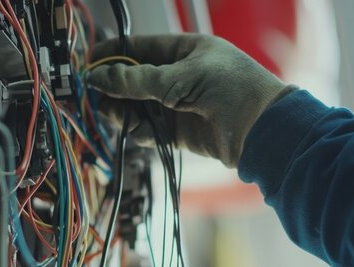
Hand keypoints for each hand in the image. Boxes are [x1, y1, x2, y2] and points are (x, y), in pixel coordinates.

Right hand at [87, 34, 294, 167]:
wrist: (263, 130)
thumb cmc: (232, 89)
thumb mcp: (180, 78)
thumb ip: (137, 80)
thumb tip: (100, 76)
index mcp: (184, 50)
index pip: (140, 48)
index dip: (113, 54)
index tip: (90, 63)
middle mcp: (179, 76)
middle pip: (134, 80)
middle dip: (114, 88)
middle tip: (96, 96)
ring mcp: (179, 104)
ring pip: (139, 107)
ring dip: (124, 111)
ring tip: (114, 115)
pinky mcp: (180, 132)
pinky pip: (150, 129)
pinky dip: (140, 131)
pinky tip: (136, 131)